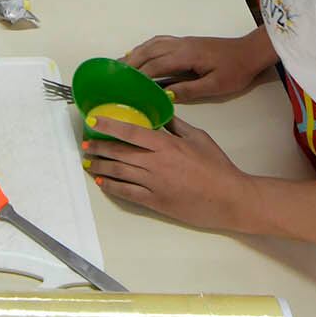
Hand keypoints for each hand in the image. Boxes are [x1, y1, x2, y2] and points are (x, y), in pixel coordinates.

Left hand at [84, 116, 256, 231]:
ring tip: (87, 162)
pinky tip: (102, 181)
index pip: (131, 132)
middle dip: (99, 147)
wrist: (230, 199)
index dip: (109, 126)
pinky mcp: (156, 202)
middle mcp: (156, 163)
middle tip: (85, 144)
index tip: (93, 121)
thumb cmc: (218, 167)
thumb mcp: (199, 138)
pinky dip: (112, 186)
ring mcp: (154, 184)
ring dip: (100, 166)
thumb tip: (161, 113)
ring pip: (119, 173)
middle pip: (120, 153)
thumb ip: (177, 126)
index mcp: (167, 145)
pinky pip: (128, 193)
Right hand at [123, 32, 277, 102]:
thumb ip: (190, 90)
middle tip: (114, 75)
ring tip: (120, 65)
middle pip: (148, 52)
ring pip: (152, 44)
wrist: (249, 52)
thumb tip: (166, 95)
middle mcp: (180, 45)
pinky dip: (145, 47)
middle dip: (130, 63)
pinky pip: (159, 41)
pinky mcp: (185, 42)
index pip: (156, 65)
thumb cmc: (235, 70)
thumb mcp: (215, 86)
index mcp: (186, 56)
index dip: (139, 75)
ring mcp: (182, 41)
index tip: (124, 85)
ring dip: (135, 54)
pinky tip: (139, 53)